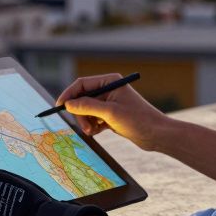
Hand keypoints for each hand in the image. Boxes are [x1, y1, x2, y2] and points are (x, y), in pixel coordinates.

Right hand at [56, 73, 172, 151]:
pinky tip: (98, 132)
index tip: (59, 107)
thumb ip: (87, 106)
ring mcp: (110, 103)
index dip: (69, 94)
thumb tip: (68, 104)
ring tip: (92, 132)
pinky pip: (93, 119)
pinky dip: (93, 126)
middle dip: (80, 113)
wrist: (157, 135)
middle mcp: (109, 89)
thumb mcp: (109, 112)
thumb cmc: (137, 120)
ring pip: (87, 110)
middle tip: (84, 127)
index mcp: (110, 81)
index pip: (82, 84)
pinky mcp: (111, 115)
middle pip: (82, 98)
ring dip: (86, 121)